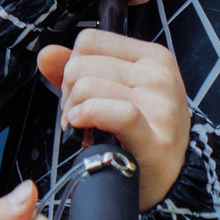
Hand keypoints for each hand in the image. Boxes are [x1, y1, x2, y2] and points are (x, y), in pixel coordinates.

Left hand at [38, 30, 190, 209]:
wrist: (172, 180)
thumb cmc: (141, 134)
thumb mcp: (114, 93)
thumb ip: (80, 69)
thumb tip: (47, 53)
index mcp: (152, 56)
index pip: (89, 40)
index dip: (72, 65)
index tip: (78, 93)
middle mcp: (159, 74)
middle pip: (82, 64)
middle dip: (69, 93)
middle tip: (79, 117)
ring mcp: (160, 103)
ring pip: (87, 86)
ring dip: (74, 112)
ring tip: (85, 129)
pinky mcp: (155, 135)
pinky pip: (110, 111)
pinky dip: (87, 116)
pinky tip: (84, 129)